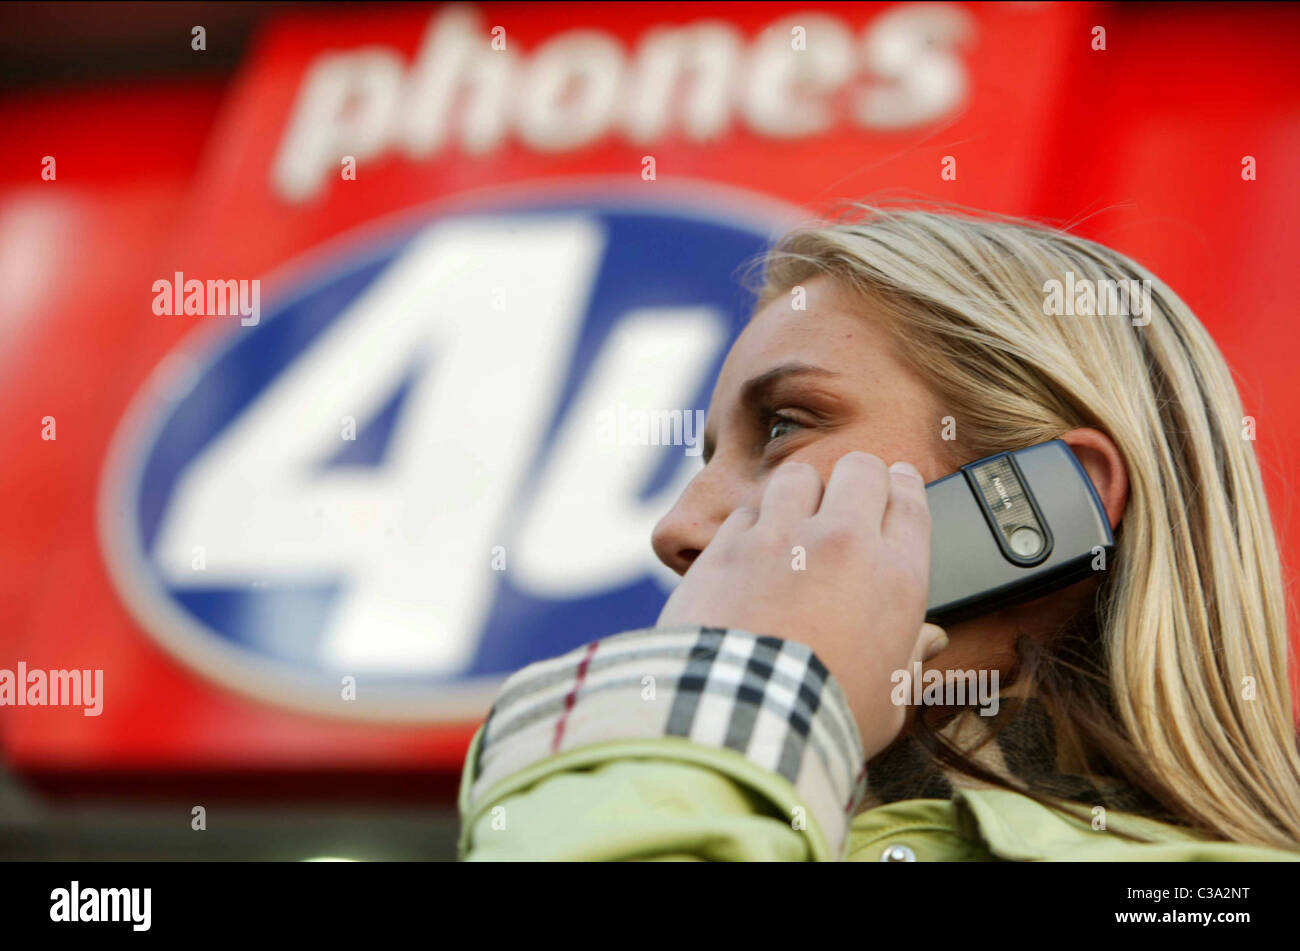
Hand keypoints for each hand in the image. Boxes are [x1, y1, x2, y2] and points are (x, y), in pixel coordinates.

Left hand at [657, 452, 946, 757]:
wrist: (742, 722)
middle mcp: (842, 542)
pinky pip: (747, 510)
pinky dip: (752, 525)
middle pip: (860, 469)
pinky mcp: (728, 546)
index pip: (911, 502)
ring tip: (795, 518)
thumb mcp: (888, 702)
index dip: (906, 486)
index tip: (899, 483)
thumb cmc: (825, 720)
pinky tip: (750, 551)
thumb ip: (910, 660)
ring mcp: (781, 538)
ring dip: (801, 493)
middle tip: (848, 498)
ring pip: (798, 476)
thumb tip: (931, 641)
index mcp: (896, 577)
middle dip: (858, 478)